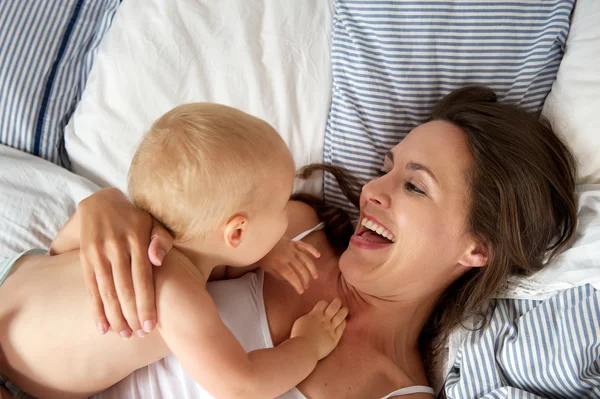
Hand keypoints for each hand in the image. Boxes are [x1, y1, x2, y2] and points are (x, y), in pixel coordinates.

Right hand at [78, 188, 172, 337]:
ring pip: (107, 292)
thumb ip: (162, 240)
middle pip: (124, 290)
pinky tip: (101, 327)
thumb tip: (158, 260)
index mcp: (136, 240)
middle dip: (131, 315)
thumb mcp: (154, 222)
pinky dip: (96, 309)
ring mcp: (98, 254)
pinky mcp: (85, 258)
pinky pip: (91, 288)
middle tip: (138, 335)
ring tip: (124, 335)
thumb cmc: (136, 218)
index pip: (143, 279)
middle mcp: (116, 248)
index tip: (151, 325)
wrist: (101, 202)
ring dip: (114, 317)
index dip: (146, 304)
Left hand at [258, 236, 319, 293]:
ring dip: (311, 269)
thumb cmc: (262, 255)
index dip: (298, 284)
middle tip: (306, 286)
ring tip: (315, 277)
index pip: (292, 276)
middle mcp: (288, 256)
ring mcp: (292, 248)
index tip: (301, 291)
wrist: (259, 238)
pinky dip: (312, 250)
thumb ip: (279, 275)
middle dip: (305, 279)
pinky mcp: (293, 242)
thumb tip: (290, 281)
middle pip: (300, 269)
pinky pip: (305, 245)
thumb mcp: (267, 268)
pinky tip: (318, 256)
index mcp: (279, 264)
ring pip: (305, 259)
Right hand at [290, 298, 347, 359]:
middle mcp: (324, 320)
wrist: (304, 348)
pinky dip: (343, 323)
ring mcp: (331, 328)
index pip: (322, 304)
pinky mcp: (335, 338)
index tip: (325, 305)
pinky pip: (341, 328)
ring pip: (340, 316)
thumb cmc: (298, 336)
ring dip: (343, 311)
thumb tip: (310, 316)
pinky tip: (344, 321)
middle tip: (338, 300)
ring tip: (345, 309)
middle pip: (333, 307)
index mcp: (315, 315)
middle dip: (336, 303)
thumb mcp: (300, 322)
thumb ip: (308, 318)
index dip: (324, 303)